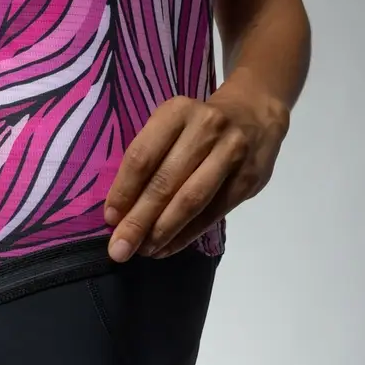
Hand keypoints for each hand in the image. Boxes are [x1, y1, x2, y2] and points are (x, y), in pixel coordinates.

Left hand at [104, 71, 289, 261]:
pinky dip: (187, 234)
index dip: (124, 191)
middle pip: (165, 182)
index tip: (110, 219)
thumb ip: (149, 158)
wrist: (255, 113)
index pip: (142, 156)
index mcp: (176, 112)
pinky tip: (167, 247)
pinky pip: (213, 213)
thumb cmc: (196, 126)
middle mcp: (206, 129)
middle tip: (120, 249)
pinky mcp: (248, 178)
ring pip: (191, 201)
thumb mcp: (170, 124)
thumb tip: (120, 210)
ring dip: (163, 231)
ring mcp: (231, 153)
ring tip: (144, 251)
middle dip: (139, 220)